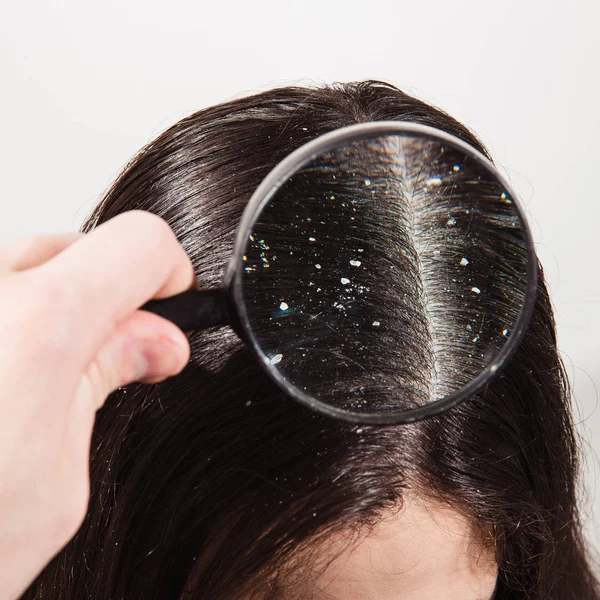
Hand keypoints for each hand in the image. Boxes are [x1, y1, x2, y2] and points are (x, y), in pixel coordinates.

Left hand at [0, 211, 194, 599]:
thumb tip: (155, 340)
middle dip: (110, 298)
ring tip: (37, 381)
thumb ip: (107, 386)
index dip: (169, 276)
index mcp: (34, 329)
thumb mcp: (57, 488)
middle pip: (77, 247)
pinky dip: (7, 319)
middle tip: (111, 361)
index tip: (168, 316)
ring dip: (49, 307)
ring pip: (20, 264)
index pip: (140, 243)